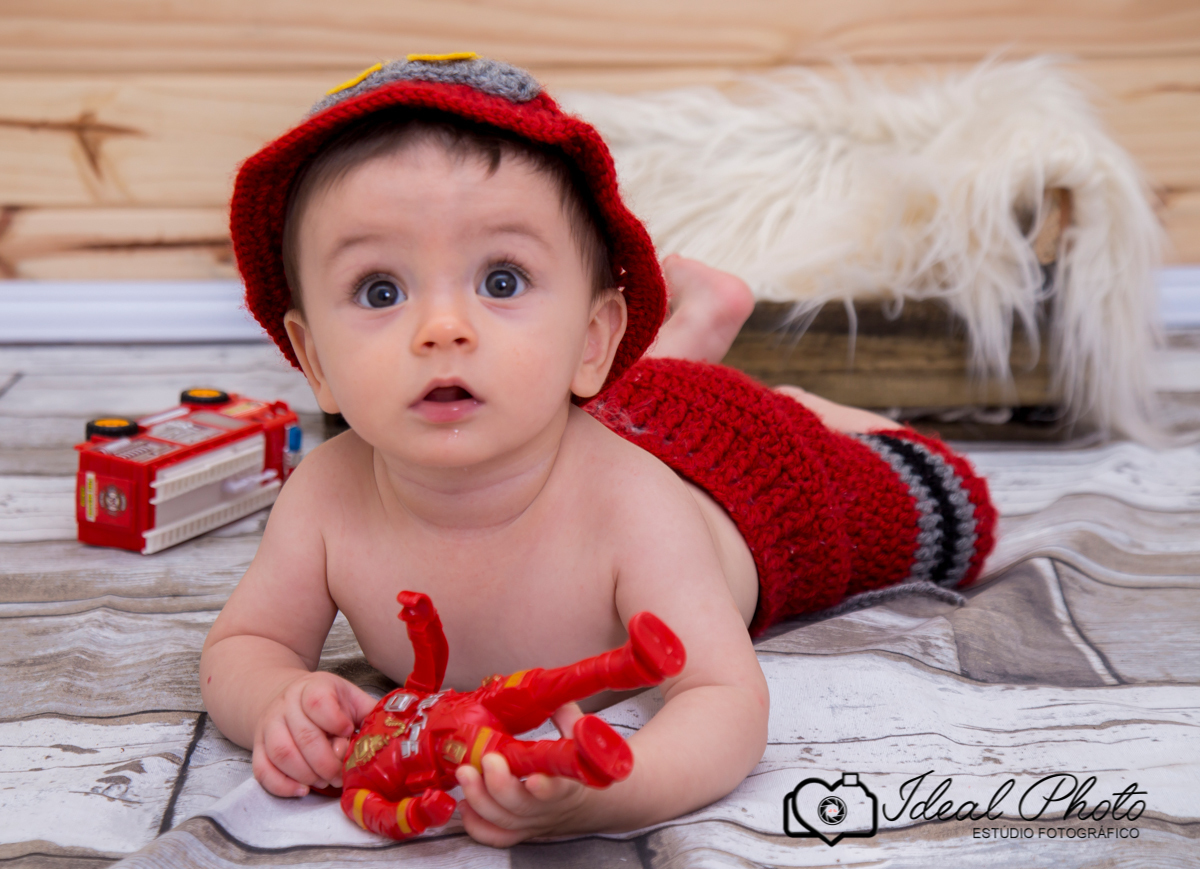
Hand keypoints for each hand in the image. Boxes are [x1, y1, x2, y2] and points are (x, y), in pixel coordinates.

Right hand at [252, 670, 376, 797]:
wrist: (285, 696)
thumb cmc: (325, 701)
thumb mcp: (348, 697)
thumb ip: (368, 710)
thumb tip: (393, 728)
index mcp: (312, 687)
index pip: (317, 701)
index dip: (335, 722)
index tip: (350, 733)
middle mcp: (287, 705)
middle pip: (304, 736)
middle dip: (327, 762)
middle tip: (341, 775)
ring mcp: (269, 726)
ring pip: (282, 754)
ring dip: (307, 775)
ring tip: (325, 782)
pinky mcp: (258, 747)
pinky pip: (263, 770)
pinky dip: (282, 785)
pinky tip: (302, 790)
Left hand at [455, 703, 592, 845]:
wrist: (581, 805)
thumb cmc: (575, 768)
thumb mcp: (579, 740)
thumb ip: (567, 717)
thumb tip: (550, 690)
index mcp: (566, 786)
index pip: (557, 791)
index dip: (545, 788)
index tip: (535, 778)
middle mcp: (545, 809)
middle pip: (520, 806)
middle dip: (499, 785)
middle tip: (486, 760)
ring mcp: (528, 822)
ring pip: (502, 821)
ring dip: (479, 800)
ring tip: (464, 773)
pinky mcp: (516, 830)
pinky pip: (494, 836)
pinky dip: (476, 824)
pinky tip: (464, 804)